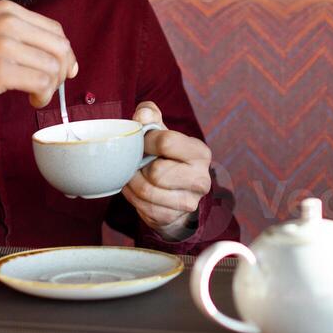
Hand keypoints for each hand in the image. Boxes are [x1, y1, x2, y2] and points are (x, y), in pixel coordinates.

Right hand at [0, 0, 77, 115]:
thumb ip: (21, 37)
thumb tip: (64, 58)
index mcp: (7, 10)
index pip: (55, 29)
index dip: (64, 54)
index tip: (62, 71)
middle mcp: (7, 22)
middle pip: (60, 47)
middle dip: (62, 71)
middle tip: (49, 87)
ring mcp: (3, 45)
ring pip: (53, 67)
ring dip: (51, 88)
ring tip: (36, 96)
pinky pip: (41, 83)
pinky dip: (42, 96)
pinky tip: (31, 100)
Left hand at [122, 102, 211, 238]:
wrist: (176, 193)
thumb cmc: (167, 156)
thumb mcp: (162, 132)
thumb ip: (150, 115)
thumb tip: (142, 115)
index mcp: (200, 153)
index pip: (167, 142)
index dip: (146, 140)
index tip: (142, 142)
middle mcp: (200, 180)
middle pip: (156, 172)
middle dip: (140, 165)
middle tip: (138, 161)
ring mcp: (187, 202)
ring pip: (146, 191)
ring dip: (132, 182)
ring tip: (134, 174)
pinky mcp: (171, 218)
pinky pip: (141, 207)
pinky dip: (131, 196)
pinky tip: (134, 188)